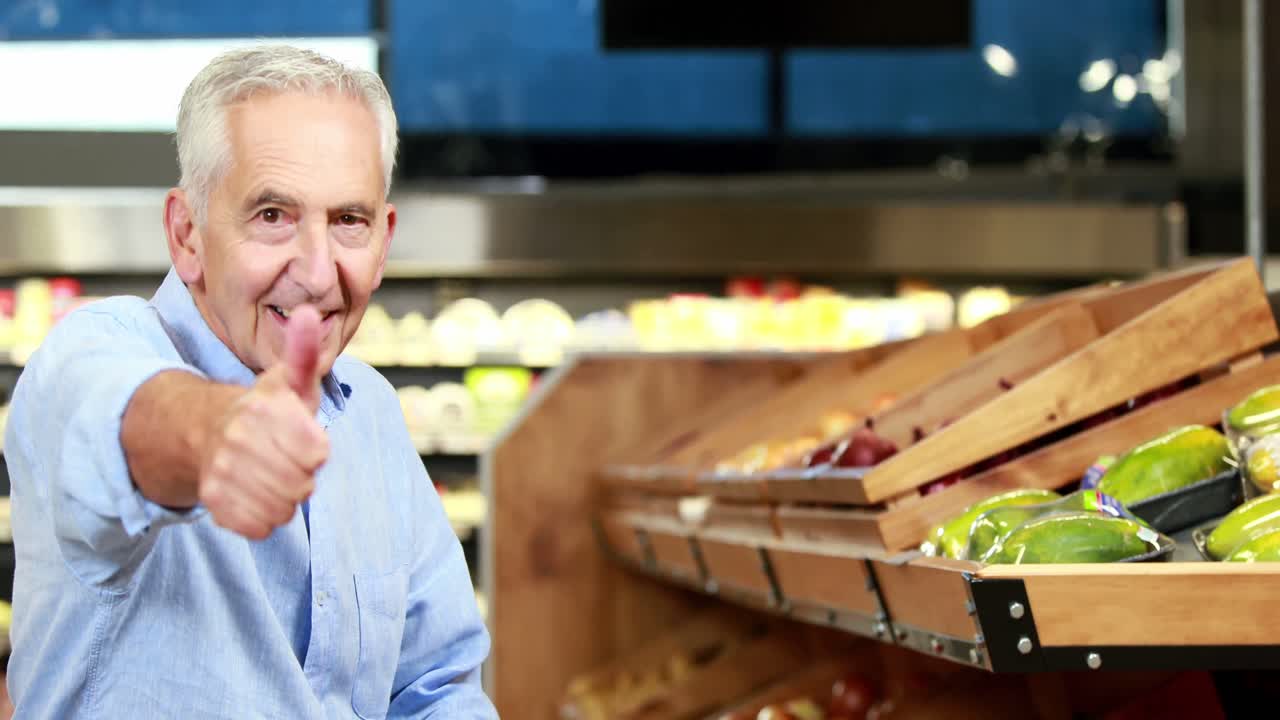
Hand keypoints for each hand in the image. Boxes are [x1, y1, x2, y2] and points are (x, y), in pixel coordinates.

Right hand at [199, 305, 329, 539]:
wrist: (206, 431)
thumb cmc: (266, 409)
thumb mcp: (289, 380)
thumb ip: (304, 353)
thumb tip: (309, 315)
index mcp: (261, 410)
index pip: (318, 454)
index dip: (316, 450)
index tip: (304, 438)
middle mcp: (237, 441)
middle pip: (302, 486)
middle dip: (302, 476)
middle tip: (287, 460)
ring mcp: (221, 472)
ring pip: (283, 510)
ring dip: (285, 498)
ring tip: (273, 476)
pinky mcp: (213, 502)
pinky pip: (258, 527)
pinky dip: (263, 518)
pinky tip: (256, 494)